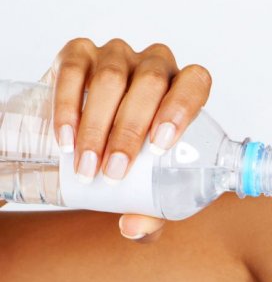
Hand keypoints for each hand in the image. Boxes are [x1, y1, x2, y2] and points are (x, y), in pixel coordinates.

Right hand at [43, 38, 211, 241]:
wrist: (96, 141)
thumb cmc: (137, 162)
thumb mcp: (151, 187)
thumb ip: (151, 211)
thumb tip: (132, 228)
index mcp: (185, 90)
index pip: (195, 83)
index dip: (182, 108)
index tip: (160, 146)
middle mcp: (155, 65)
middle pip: (151, 83)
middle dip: (130, 131)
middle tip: (114, 172)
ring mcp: (118, 55)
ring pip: (111, 78)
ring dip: (97, 126)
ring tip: (87, 167)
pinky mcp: (79, 53)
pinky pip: (73, 70)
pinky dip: (67, 105)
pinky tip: (65, 139)